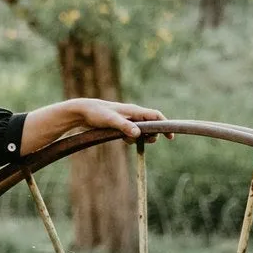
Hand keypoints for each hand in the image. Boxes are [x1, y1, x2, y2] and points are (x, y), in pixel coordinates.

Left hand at [22, 98, 170, 155]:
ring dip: (141, 137)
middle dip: (153, 134)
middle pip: (151, 124)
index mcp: (133, 110)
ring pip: (141, 130)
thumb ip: (125, 126)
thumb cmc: (96, 113)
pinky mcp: (120, 124)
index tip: (170, 137)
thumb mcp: (111, 121)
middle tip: (149, 142)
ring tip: (132, 140)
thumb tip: (139, 134)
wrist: (82, 111)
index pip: (155, 116)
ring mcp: (126, 119)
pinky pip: (132, 132)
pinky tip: (124, 140)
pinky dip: (131, 138)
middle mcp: (132, 113)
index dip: (165, 125)